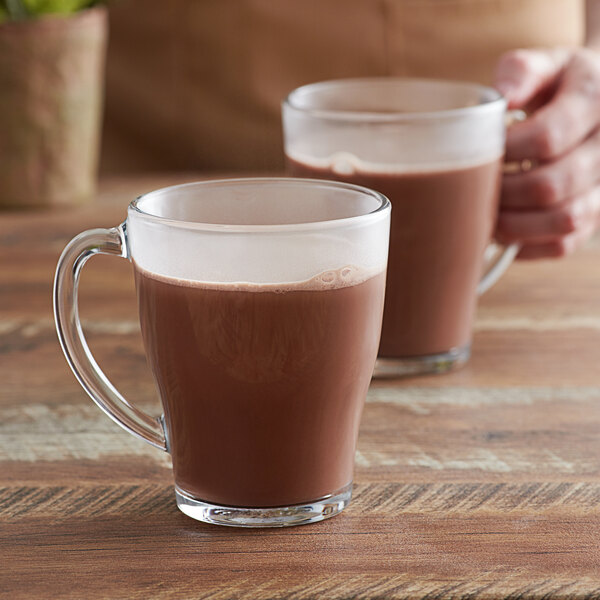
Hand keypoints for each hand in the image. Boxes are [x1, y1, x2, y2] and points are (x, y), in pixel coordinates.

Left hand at [494, 48, 599, 258]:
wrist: (596, 103)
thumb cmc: (559, 86)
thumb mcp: (546, 64)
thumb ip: (522, 72)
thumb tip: (501, 97)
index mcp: (595, 101)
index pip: (546, 138)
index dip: (503, 152)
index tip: (476, 150)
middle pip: (551, 185)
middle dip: (501, 191)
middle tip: (471, 187)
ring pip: (562, 221)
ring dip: (511, 223)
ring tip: (482, 210)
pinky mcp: (594, 217)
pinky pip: (562, 244)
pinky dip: (524, 244)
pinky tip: (500, 229)